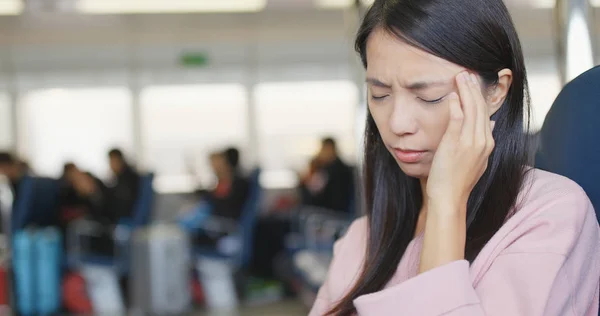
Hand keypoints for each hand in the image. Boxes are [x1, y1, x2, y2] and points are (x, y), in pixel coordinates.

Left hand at [426, 72, 495, 210]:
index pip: (486, 114)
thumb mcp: (476, 160)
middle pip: (481, 108)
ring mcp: (470, 143)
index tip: (475, 83)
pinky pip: (458, 120)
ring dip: (466, 91)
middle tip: (468, 73)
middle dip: (474, 89)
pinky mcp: (456, 145)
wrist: (449, 198)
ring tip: (462, 76)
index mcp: (487, 144)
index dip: (481, 97)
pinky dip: (456, 106)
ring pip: (472, 110)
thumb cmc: (457, 181)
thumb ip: (481, 141)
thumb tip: (489, 122)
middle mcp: (482, 141)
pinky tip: (452, 95)